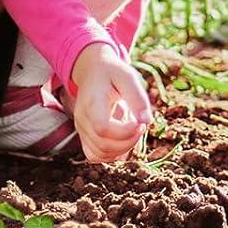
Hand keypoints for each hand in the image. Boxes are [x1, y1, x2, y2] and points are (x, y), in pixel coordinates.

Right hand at [68, 42, 152, 162]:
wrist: (92, 71)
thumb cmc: (112, 73)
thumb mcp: (127, 76)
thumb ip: (137, 97)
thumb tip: (147, 121)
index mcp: (92, 103)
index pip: (103, 128)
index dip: (125, 131)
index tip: (140, 121)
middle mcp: (82, 119)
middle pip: (103, 145)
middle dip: (129, 141)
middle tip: (141, 125)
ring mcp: (81, 130)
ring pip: (99, 154)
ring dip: (122, 149)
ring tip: (132, 130)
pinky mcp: (84, 136)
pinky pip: (95, 156)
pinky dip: (112, 153)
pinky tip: (124, 138)